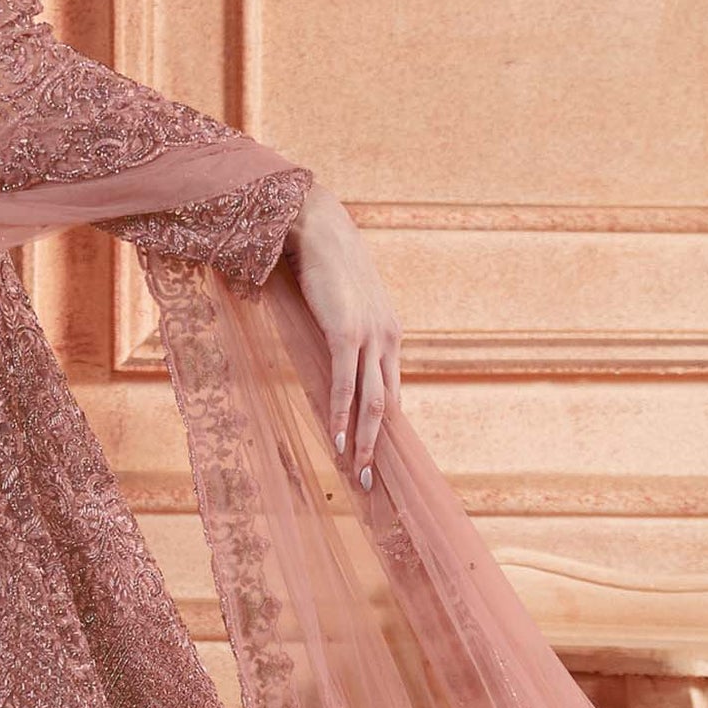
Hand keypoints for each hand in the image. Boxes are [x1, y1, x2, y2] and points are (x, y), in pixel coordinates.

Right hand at [284, 182, 401, 485]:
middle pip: (386, 405)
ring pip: (371, 401)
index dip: (382, 427)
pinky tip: (336, 437)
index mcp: (389, 334)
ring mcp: (369, 336)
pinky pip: (345, 382)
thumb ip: (343, 332)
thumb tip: (328, 358)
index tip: (375, 456)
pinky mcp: (346, 331)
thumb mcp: (342, 304)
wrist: (318, 227)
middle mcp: (387, 338)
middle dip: (378, 447)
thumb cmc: (324, 265)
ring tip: (354, 471)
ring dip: (363, 441)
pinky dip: (341, 413)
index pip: (389, 391)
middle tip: (369, 481)